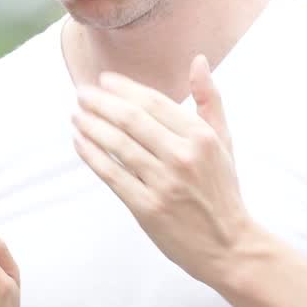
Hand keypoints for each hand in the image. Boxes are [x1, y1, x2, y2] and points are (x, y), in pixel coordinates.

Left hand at [72, 54, 253, 285]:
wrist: (229, 246)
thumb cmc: (223, 190)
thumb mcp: (224, 141)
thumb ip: (209, 99)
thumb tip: (197, 60)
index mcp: (201, 136)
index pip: (153, 102)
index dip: (124, 88)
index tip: (104, 80)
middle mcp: (182, 156)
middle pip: (130, 119)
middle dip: (100, 102)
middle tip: (81, 93)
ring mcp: (164, 183)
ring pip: (117, 145)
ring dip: (91, 126)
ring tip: (76, 115)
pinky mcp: (147, 208)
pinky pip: (111, 175)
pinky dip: (91, 155)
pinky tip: (79, 142)